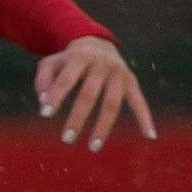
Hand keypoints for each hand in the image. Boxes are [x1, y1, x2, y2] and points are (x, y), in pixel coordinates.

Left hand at [35, 35, 157, 150]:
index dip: (56, 96)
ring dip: (103, 126)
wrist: (98, 43)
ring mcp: (119, 74)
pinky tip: (149, 136)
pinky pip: (139, 101)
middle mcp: (102, 65)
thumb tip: (43, 101)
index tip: (44, 115)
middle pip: (89, 95)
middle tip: (66, 139)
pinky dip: (145, 118)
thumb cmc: (68, 60)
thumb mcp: (50, 63)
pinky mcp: (131, 82)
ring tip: (93, 147)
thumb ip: (43, 80)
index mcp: (79, 58)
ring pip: (112, 103)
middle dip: (78, 118)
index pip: (66, 80)